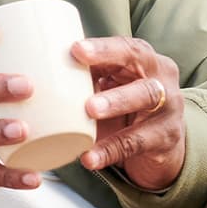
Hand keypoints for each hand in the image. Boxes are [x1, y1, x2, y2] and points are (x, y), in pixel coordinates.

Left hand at [71, 37, 185, 190]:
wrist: (161, 139)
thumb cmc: (125, 100)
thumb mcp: (108, 84)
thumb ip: (85, 76)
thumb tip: (39, 70)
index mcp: (144, 60)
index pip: (127, 49)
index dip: (103, 50)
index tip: (76, 50)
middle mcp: (162, 80)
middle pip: (144, 80)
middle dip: (115, 90)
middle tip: (87, 102)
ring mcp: (168, 110)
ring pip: (146, 106)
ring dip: (116, 110)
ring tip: (89, 117)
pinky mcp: (166, 138)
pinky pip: (137, 143)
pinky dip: (111, 150)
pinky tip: (90, 158)